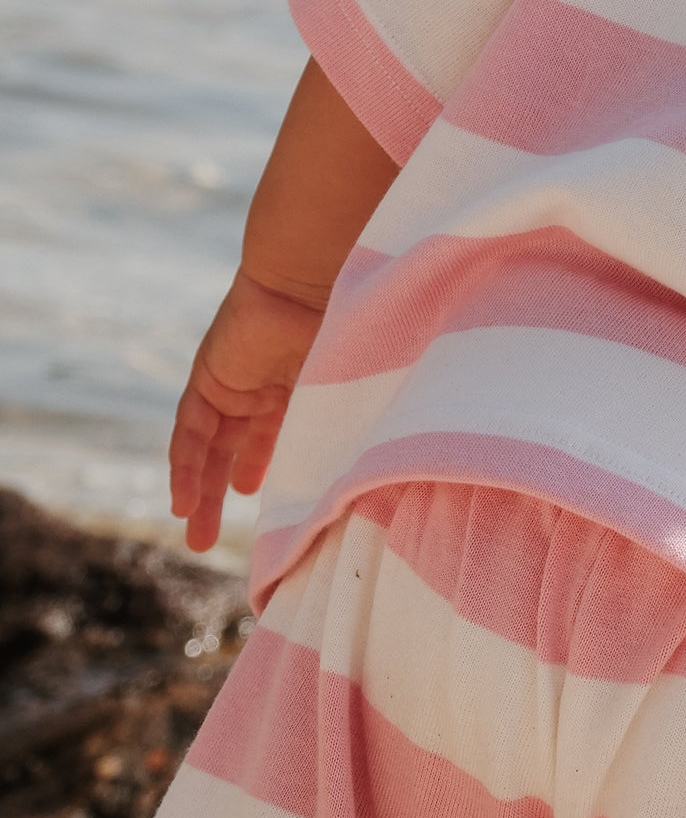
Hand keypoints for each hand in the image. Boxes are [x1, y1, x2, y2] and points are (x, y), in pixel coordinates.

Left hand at [168, 268, 325, 553]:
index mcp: (298, 385)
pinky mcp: (209, 379)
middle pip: (233, 449)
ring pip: (208, 448)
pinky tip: (183, 503)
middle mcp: (261, 386)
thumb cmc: (349, 324)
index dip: (263, 467)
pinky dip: (187, 468)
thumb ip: (346, 424)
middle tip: (209, 540)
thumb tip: (371, 472)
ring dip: (199, 493)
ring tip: (196, 536)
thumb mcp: (350, 387)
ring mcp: (233, 382)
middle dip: (220, 495)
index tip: (263, 502)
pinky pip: (191, 432)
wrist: (315, 277)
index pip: (272, 436)